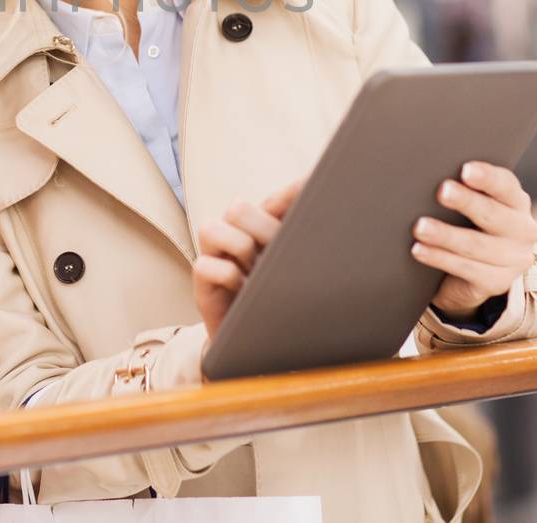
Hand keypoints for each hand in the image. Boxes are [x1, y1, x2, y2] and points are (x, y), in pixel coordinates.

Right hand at [193, 179, 302, 345]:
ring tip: (254, 275)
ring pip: (212, 227)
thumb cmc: (278, 307)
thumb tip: (336, 222)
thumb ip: (305, 249)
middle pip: (238, 208)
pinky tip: (242, 291)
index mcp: (262, 230)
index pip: (275, 201)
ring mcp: (215, 256)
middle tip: (275, 256)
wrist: (256, 351)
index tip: (314, 184)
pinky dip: (228, 277)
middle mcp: (235, 235)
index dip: (291, 192)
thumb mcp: (295, 276)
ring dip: (240, 250)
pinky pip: (206, 265)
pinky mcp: (201, 283)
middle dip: (262, 230)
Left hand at [412, 161, 536, 320]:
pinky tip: (418, 250)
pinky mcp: (497, 283)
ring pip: (476, 245)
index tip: (466, 170)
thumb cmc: (468, 223)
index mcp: (517, 201)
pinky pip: (465, 269)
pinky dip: (439, 258)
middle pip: (492, 214)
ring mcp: (514, 259)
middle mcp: (523, 230)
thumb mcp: (472, 204)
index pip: (506, 185)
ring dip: (446, 235)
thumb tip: (429, 172)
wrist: (473, 271)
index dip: (487, 177)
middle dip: (466, 202)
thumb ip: (463, 188)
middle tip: (442, 191)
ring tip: (420, 227)